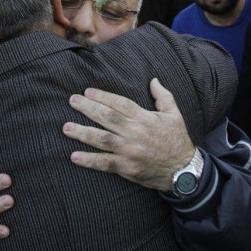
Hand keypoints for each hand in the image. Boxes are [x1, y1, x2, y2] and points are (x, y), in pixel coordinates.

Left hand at [62, 78, 194, 191]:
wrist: (184, 170)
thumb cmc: (178, 140)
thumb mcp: (174, 114)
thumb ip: (163, 96)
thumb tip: (153, 80)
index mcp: (145, 118)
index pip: (120, 104)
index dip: (103, 96)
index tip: (87, 92)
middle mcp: (135, 133)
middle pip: (107, 117)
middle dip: (87, 108)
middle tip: (72, 101)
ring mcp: (129, 151)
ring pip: (102, 139)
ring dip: (82, 133)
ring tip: (66, 127)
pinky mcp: (127, 167)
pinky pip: (105, 163)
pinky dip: (89, 160)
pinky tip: (74, 156)